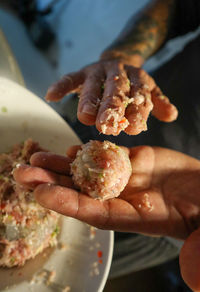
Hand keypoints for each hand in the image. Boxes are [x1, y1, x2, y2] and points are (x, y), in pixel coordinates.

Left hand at [13, 145, 199, 290]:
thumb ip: (196, 251)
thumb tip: (195, 278)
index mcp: (135, 218)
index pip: (96, 213)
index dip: (69, 204)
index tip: (42, 194)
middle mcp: (124, 198)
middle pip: (82, 191)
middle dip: (52, 182)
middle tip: (24, 172)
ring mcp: (127, 178)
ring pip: (89, 171)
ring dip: (61, 165)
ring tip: (36, 157)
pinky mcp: (135, 160)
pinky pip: (108, 155)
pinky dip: (89, 151)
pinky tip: (70, 149)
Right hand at [46, 59, 177, 134]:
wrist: (119, 61)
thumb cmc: (133, 84)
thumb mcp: (148, 91)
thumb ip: (157, 103)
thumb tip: (172, 115)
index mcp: (137, 77)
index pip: (138, 95)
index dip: (136, 111)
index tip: (134, 128)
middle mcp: (117, 72)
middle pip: (115, 91)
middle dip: (110, 108)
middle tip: (106, 126)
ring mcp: (98, 71)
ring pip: (92, 86)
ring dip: (87, 101)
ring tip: (84, 117)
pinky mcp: (82, 72)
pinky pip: (70, 78)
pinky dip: (61, 86)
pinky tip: (52, 95)